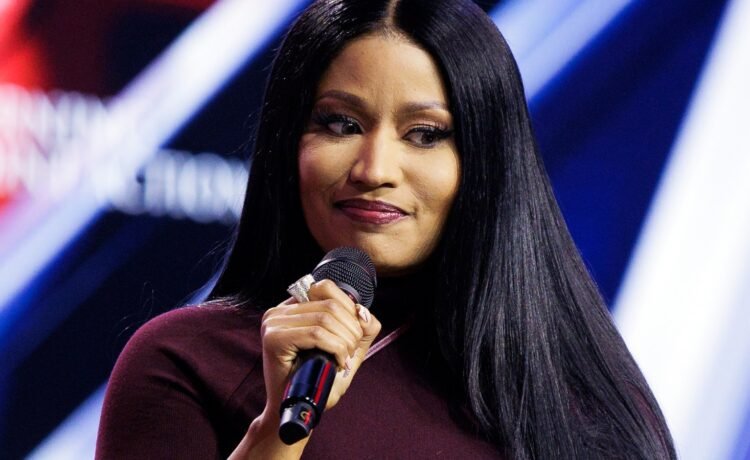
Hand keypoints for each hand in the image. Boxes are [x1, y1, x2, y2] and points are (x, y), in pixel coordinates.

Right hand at [261, 279, 380, 412]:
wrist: (297, 409)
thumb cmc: (318, 380)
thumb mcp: (345, 349)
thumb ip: (360, 329)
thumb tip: (363, 312)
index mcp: (291, 307)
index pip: (325, 288)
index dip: (349, 309)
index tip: (354, 336)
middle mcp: (278, 311)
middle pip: (330, 304)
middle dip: (351, 329)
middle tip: (349, 353)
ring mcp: (273, 323)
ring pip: (325, 318)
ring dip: (345, 341)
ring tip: (343, 359)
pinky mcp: (273, 339)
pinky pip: (316, 334)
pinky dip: (335, 348)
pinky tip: (338, 362)